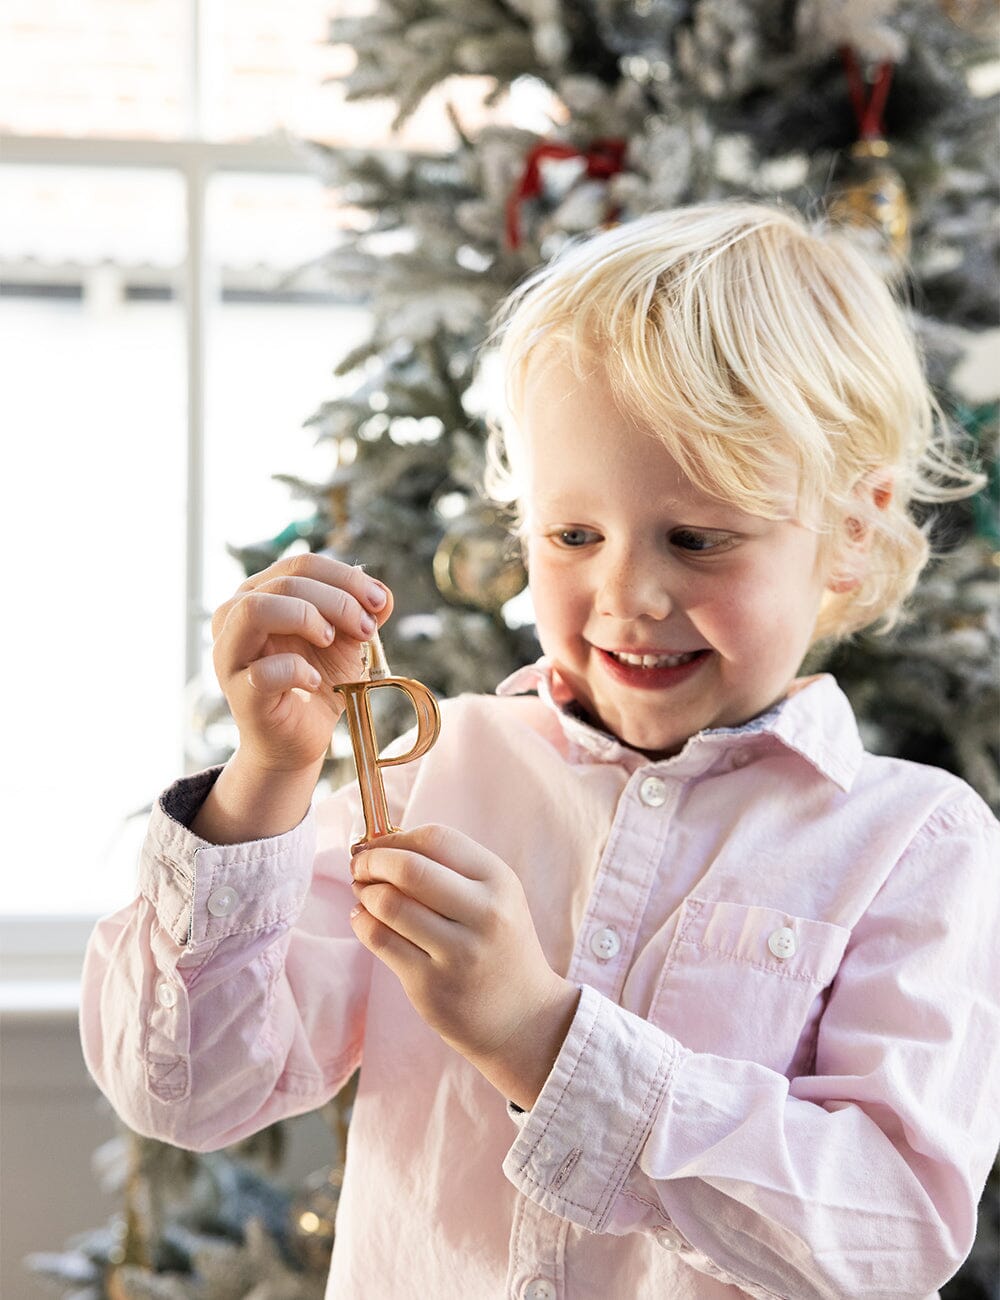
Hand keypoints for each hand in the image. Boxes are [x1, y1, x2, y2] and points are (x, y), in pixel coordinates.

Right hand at [209, 553, 392, 774]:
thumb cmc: (317, 681)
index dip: (345, 578)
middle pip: (284, 582)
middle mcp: (235, 615)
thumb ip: (363, 613)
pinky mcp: (238, 692)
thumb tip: (383, 596)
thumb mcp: (347, 640)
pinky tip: (314, 680)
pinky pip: (264, 670)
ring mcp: (230, 653)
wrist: (300, 737)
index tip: (379, 603)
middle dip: (337, 601)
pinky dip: (298, 670)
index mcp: (260, 593)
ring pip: (256, 609)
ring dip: (306, 618)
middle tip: (366, 629)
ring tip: (331, 641)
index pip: (301, 565)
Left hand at [350, 824, 579, 1108]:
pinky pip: (380, 941)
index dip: (398, 836)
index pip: (437, 838)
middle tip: (360, 866)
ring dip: (364, 891)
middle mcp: (483, 914)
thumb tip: (384, 842)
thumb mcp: (495, 897)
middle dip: (372, 861)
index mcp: (499, 881)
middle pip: (409, 868)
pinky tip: (364, 918)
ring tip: (363, 892)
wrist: (523, 1018)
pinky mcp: (430, 985)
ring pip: (389, 904)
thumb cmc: (499, 945)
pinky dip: (362, 921)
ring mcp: (457, 953)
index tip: (379, 844)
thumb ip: (450, 867)